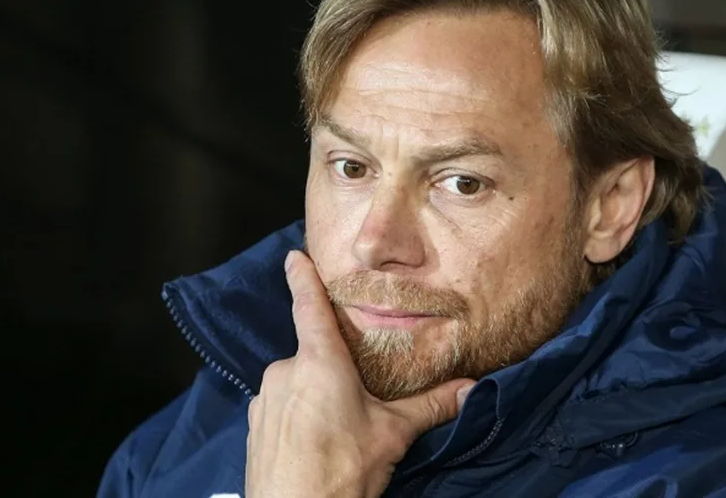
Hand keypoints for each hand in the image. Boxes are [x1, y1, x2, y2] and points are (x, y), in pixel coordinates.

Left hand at [245, 250, 475, 497]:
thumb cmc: (343, 470)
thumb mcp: (394, 434)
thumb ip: (430, 405)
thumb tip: (472, 388)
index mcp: (319, 361)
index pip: (308, 305)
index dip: (302, 278)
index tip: (294, 256)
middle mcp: (285, 372)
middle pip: (313, 355)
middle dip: (334, 370)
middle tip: (358, 399)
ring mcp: (264, 401)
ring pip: (296, 383)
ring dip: (315, 396)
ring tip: (338, 431)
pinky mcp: (254, 428)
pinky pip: (279, 408)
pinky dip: (296, 417)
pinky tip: (314, 444)